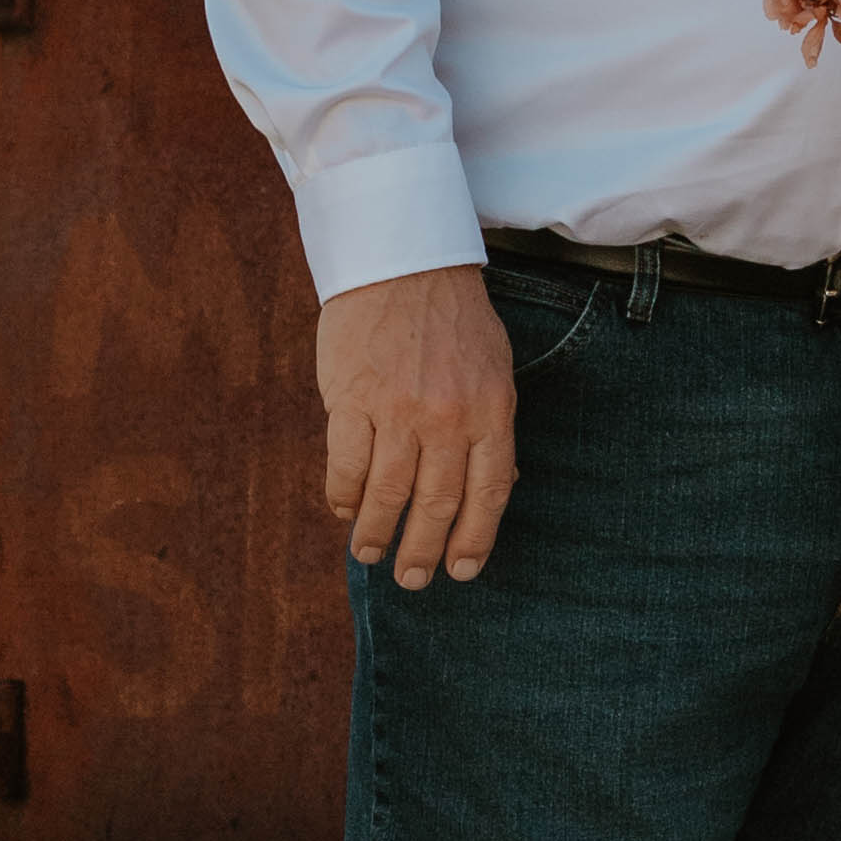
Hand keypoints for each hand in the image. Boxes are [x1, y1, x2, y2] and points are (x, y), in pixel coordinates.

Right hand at [316, 263, 519, 588]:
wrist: (403, 261)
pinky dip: (343, 497)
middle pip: (437, 504)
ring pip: (387, 494)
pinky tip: (343, 510)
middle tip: (412, 578)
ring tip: (370, 554)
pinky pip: (345, 465)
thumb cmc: (452, 319)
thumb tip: (498, 487)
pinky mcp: (351, 399)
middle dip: (423, 552)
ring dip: (376, 533)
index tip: (461, 570)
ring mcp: (398, 410)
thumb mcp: (494, 369)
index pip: (489, 493)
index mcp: (492, 410)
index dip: (474, 540)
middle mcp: (448, 417)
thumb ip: (493, 428)